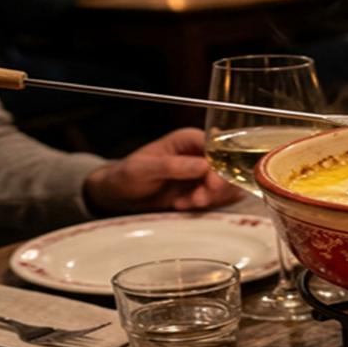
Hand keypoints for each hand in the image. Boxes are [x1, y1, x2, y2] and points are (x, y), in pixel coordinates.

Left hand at [82, 127, 241, 214]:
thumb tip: (203, 165)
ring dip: (210, 198)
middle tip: (197, 199)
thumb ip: (173, 166)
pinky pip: (219, 198)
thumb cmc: (127, 175)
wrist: (119, 195)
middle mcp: (201, 154)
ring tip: (184, 203)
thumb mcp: (143, 169)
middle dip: (216, 187)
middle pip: (228, 167)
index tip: (211, 183)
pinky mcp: (203, 191)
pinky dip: (207, 206)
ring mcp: (204, 173)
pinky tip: (185, 206)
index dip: (220, 165)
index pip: (218, 147)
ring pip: (227, 185)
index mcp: (188, 140)